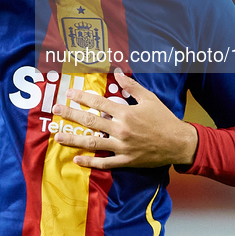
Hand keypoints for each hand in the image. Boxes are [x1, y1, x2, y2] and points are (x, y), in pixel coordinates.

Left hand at [52, 70, 197, 169]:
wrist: (179, 143)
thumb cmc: (164, 119)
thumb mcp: (149, 98)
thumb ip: (131, 86)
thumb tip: (118, 72)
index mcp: (125, 113)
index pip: (98, 103)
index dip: (81, 97)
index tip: (68, 93)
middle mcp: (121, 130)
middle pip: (90, 122)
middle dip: (70, 115)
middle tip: (56, 110)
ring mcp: (122, 147)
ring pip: (92, 144)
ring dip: (73, 139)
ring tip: (58, 136)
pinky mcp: (126, 161)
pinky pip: (104, 163)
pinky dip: (89, 163)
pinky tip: (76, 160)